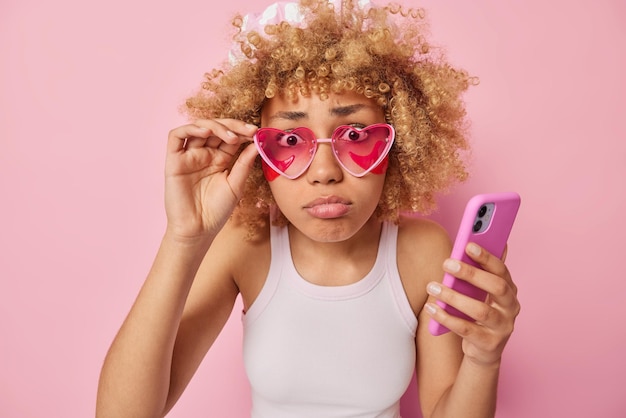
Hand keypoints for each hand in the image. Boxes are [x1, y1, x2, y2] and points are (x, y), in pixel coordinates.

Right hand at [164, 119, 257, 240]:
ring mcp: (189, 156)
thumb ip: (244, 163)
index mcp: (219, 159)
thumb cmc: (217, 211)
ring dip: (216, 126)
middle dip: (233, 126)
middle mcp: (204, 154)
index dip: (243, 131)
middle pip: (216, 128)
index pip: (231, 136)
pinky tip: (206, 133)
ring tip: (231, 137)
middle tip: (248, 131)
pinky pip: (176, 136)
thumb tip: (257, 143)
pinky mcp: (174, 160)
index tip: (257, 133)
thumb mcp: (236, 184)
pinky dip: (190, 129)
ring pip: (199, 127)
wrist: (198, 230)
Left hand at [426, 243, 520, 365]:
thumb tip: (473, 242)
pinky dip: (446, 318)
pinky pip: (466, 329)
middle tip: (447, 264)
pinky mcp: (489, 343)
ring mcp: (503, 327)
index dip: (487, 257)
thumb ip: (479, 272)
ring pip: (480, 310)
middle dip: (471, 274)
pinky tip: (431, 308)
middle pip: (496, 287)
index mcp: (510, 290)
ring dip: (453, 297)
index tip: (468, 245)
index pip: (501, 270)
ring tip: (433, 287)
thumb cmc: (479, 314)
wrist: (484, 350)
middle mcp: (511, 307)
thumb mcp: (481, 293)